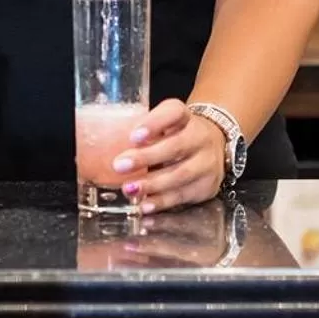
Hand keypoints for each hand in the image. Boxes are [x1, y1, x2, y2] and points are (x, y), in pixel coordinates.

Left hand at [110, 99, 225, 214]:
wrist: (214, 147)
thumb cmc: (177, 135)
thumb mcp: (165, 125)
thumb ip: (143, 132)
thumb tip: (104, 144)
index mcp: (185, 116)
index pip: (174, 112)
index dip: (154, 123)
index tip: (134, 136)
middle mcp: (200, 136)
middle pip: (175, 146)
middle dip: (146, 158)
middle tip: (119, 165)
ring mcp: (207, 162)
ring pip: (180, 174)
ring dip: (152, 184)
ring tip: (129, 188)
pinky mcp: (207, 186)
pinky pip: (183, 196)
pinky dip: (162, 201)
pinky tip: (145, 205)